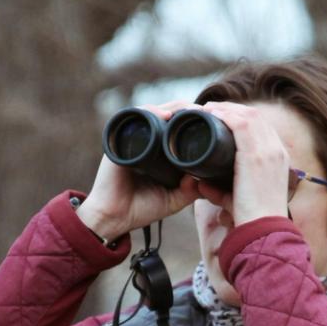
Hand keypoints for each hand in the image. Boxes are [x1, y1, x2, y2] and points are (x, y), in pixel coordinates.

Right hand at [78, 101, 203, 240]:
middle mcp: (145, 141)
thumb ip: (190, 191)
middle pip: (168, 114)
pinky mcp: (119, 140)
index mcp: (158, 152)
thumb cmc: (141, 209)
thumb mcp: (173, 200)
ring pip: (154, 112)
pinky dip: (150, 112)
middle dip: (187, 110)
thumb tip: (203, 176)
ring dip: (174, 108)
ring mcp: (133, 138)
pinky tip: (166, 115)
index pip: (176, 128)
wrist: (113, 217)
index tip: (213, 121)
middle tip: (205, 112)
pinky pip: (135, 118)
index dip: (194, 121)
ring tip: (191, 110)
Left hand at [190, 102, 291, 225]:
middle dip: (232, 109)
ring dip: (226, 109)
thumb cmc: (251, 220)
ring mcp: (268, 150)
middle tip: (211, 110)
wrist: (263, 229)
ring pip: (248, 116)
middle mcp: (277, 150)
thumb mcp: (237, 199)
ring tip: (208, 109)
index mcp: (278, 158)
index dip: (241, 118)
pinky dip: (225, 116)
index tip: (222, 118)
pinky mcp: (256, 155)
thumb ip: (219, 191)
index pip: (262, 127)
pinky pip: (241, 124)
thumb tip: (200, 186)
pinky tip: (212, 114)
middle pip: (255, 117)